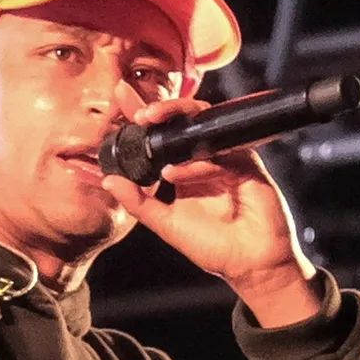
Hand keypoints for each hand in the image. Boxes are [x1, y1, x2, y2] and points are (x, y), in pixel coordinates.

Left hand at [100, 81, 321, 326]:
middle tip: (142, 112)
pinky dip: (196, 162)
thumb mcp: (166, 225)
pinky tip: (176, 174)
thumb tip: (108, 180)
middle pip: (184, 121)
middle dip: (163, 109)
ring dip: (177, 119)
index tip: (122, 95)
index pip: (161, 136)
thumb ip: (138, 203)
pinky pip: (221, 153)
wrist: (251, 265)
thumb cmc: (214, 247)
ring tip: (152, 124)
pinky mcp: (247, 164)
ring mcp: (227, 159)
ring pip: (204, 124)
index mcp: (184, 170)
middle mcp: (204, 160)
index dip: (143, 114)